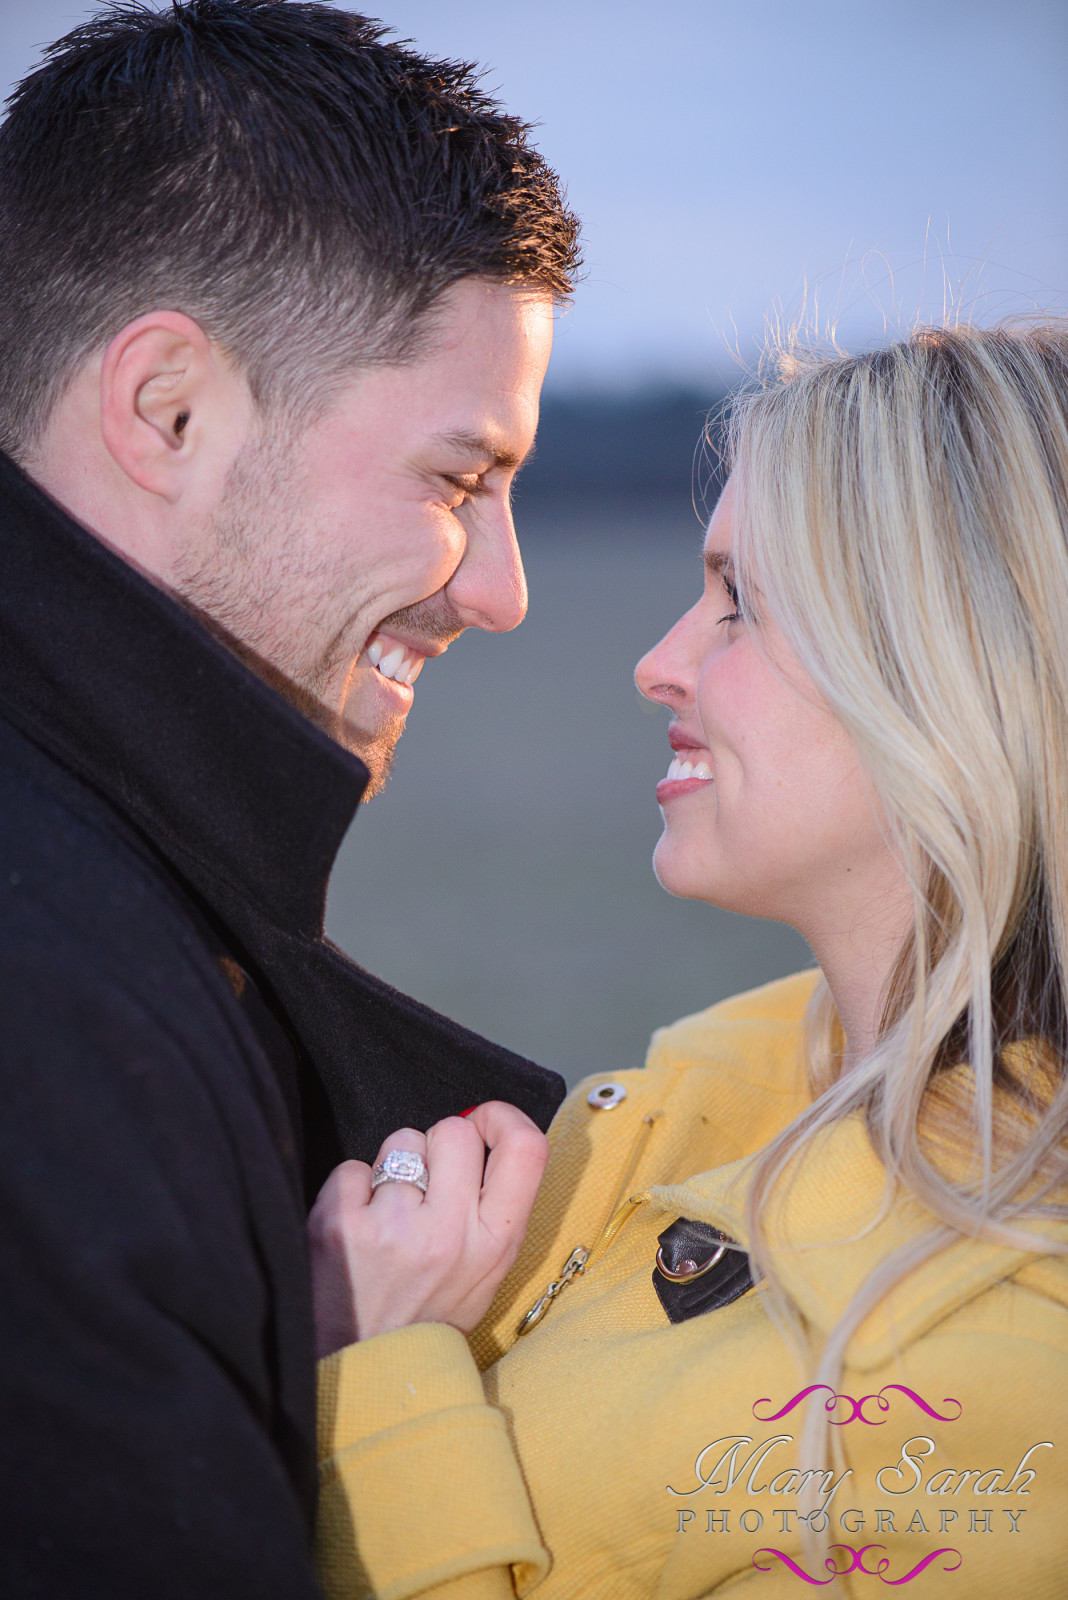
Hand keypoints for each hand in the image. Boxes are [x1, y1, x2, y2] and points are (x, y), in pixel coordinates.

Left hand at [308, 1102, 548, 1356]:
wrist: (363, 1373)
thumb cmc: (427, 1318)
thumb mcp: (486, 1274)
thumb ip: (494, 1209)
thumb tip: (483, 1134)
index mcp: (497, 1244)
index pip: (526, 1147)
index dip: (503, 1117)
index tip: (483, 1123)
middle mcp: (450, 1233)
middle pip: (454, 1129)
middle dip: (436, 1146)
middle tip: (423, 1188)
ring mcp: (394, 1227)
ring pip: (400, 1141)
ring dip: (392, 1169)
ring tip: (387, 1218)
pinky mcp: (341, 1225)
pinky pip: (352, 1168)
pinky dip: (350, 1192)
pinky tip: (355, 1230)